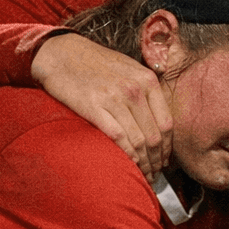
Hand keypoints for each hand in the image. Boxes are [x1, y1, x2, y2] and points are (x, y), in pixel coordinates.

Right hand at [31, 33, 173, 179]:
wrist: (61, 53)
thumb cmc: (95, 64)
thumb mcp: (129, 70)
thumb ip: (145, 91)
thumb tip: (157, 121)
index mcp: (148, 81)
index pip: (167, 123)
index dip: (167, 147)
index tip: (164, 159)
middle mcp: (135, 90)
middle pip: (154, 135)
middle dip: (156, 159)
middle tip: (154, 173)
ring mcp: (115, 98)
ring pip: (138, 140)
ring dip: (143, 162)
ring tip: (142, 174)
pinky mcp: (93, 106)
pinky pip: (117, 137)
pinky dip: (126, 155)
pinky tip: (127, 165)